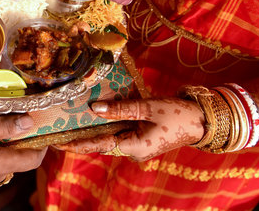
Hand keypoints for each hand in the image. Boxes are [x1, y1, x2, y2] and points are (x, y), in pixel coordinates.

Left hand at [54, 98, 205, 161]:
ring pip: (109, 136)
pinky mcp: (141, 139)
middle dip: (80, 136)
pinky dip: (106, 125)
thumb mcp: (147, 108)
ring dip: (92, 129)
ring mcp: (137, 146)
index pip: (97, 145)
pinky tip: (94, 115)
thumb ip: (120, 108)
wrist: (202, 121)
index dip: (75, 143)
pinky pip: (119, 132)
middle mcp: (132, 150)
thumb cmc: (177, 114)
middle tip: (57, 128)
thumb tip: (94, 108)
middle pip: (100, 142)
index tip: (56, 141)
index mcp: (133, 147)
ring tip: (70, 121)